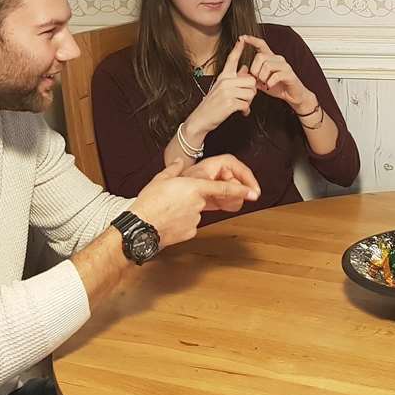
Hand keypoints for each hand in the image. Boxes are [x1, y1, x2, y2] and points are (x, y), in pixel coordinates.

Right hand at [130, 159, 253, 246]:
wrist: (140, 228)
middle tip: (169, 202)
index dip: (240, 190)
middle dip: (189, 201)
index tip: (253, 193)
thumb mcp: (159, 180)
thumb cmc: (149, 203)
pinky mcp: (190, 232)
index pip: (223, 188)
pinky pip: (189, 225)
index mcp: (193, 187)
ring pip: (194, 213)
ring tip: (165, 212)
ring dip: (183, 212)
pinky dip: (180, 223)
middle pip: (201, 200)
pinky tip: (167, 222)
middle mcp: (198, 203)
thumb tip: (179, 161)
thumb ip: (174, 169)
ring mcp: (195, 220)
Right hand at [185, 38, 256, 140]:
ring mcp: (227, 92)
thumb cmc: (213, 104)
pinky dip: (245, 110)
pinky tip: (241, 112)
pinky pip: (247, 104)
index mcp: (223, 76)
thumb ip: (234, 79)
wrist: (201, 118)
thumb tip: (245, 69)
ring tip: (241, 106)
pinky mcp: (230, 103)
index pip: (232, 59)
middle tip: (245, 99)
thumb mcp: (221, 88)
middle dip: (251, 92)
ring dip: (249, 102)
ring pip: (251, 93)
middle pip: (251, 81)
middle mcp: (225, 81)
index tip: (242, 39)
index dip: (238, 49)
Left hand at [239, 35, 312, 111]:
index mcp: (271, 58)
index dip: (252, 40)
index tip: (242, 38)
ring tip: (264, 83)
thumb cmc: (278, 86)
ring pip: (267, 65)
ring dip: (262, 77)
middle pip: (260, 56)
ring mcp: (284, 66)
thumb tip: (242, 71)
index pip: (261, 44)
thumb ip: (253, 75)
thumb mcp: (261, 80)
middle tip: (257, 79)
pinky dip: (270, 82)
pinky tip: (269, 86)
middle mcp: (278, 59)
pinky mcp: (289, 74)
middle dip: (255, 69)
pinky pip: (276, 75)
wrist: (293, 95)